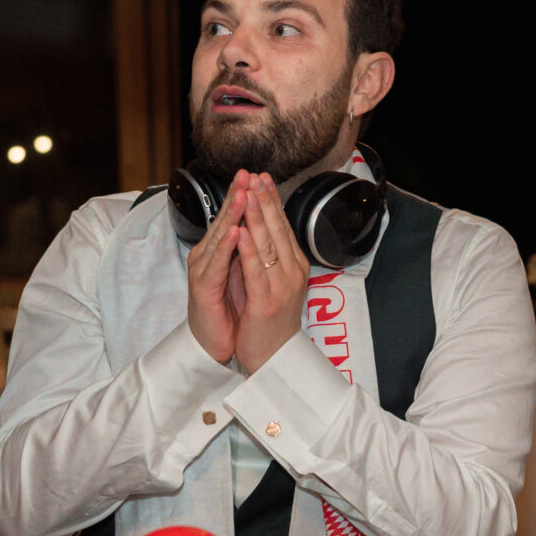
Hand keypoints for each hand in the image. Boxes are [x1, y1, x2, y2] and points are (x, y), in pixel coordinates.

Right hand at [184, 175, 246, 364]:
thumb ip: (247, 249)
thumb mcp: (241, 273)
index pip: (233, 216)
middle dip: (236, 195)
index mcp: (219, 249)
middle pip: (224, 220)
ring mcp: (203, 270)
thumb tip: (261, 224)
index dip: (243, 195)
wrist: (214, 343)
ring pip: (219, 237)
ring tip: (243, 194)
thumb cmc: (228, 309)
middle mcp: (207, 254)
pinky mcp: (202, 288)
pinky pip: (216, 265)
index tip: (256, 174)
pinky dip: (225, 248)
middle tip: (246, 173)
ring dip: (232, 214)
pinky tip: (234, 233)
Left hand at [230, 174, 307, 372]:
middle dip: (265, 201)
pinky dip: (248, 250)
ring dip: (257, 217)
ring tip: (248, 194)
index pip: (283, 227)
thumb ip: (269, 257)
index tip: (262, 178)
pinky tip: (240, 232)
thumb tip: (259, 228)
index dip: (272, 201)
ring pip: (268, 245)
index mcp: (294, 266)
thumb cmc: (271, 322)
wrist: (274, 359)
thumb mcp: (274, 282)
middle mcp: (292, 273)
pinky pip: (256, 271)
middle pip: (278, 230)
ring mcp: (281, 287)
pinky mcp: (266, 302)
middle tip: (256, 176)